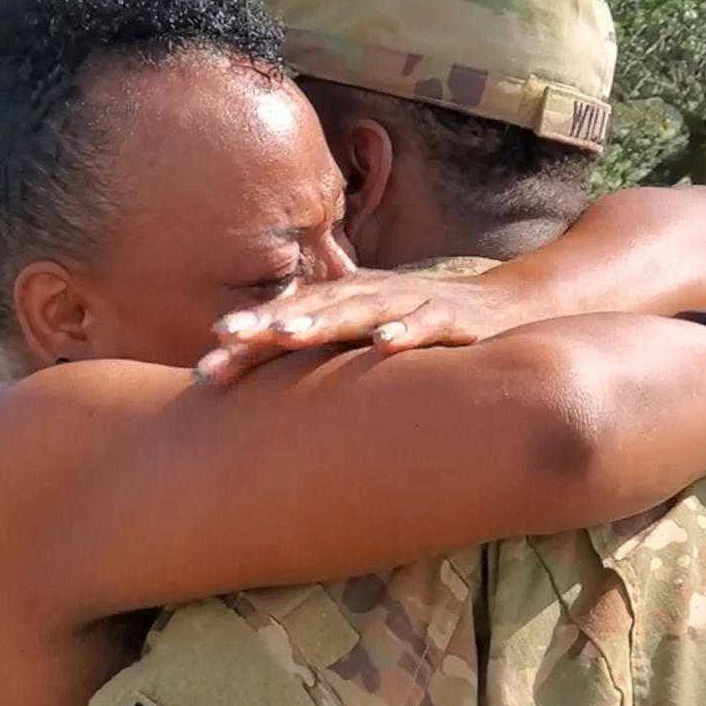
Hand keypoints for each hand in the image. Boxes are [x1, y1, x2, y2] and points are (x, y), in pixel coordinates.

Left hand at [192, 269, 533, 385]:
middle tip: (226, 340)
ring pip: (359, 310)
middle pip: (310, 309)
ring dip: (323, 319)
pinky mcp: (452, 319)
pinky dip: (406, 331)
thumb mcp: (362, 344)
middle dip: (267, 325)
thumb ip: (321, 361)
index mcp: (343, 305)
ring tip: (286, 334)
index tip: (206, 367)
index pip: (286, 319)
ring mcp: (408, 304)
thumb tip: (262, 408)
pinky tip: (384, 345)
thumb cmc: (417, 332)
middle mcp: (368, 298)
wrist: (500, 311)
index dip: (247, 340)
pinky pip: (426, 324)